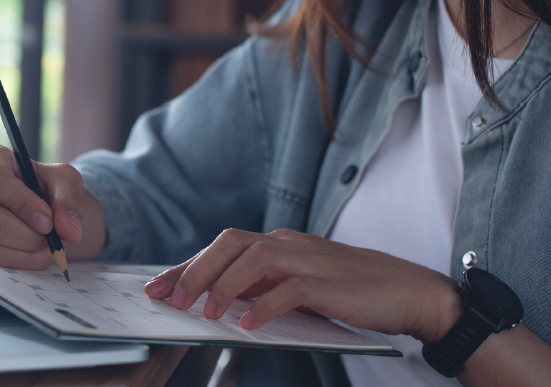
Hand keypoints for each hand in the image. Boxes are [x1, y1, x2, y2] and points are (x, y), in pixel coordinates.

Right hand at [0, 143, 103, 268]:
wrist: (22, 201)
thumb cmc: (38, 184)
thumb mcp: (61, 179)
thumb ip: (68, 200)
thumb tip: (70, 231)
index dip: (23, 205)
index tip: (47, 220)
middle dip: (30, 238)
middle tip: (51, 240)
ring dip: (26, 255)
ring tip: (45, 249)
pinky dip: (14, 264)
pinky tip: (26, 253)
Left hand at [143, 228, 461, 342]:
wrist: (410, 291)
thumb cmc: (350, 291)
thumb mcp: (298, 286)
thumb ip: (263, 287)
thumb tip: (219, 301)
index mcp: (279, 243)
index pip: (223, 247)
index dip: (187, 266)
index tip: (156, 287)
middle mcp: (289, 244)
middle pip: (231, 243)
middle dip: (195, 270)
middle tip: (171, 299)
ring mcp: (310, 260)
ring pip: (254, 258)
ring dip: (224, 285)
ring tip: (207, 313)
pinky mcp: (330, 283)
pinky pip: (290, 289)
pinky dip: (264, 305)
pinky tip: (247, 324)